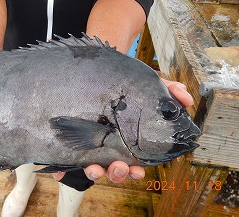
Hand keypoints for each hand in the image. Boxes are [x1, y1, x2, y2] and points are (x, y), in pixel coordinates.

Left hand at [53, 78, 193, 183]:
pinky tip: (59, 171)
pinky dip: (62, 170)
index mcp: (125, 141)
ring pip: (93, 168)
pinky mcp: (70, 143)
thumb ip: (167, 90)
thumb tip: (186, 99)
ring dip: (95, 172)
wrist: (94, 72)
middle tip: (119, 167)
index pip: (133, 162)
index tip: (138, 170)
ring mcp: (88, 146)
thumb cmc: (122, 83)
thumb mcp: (145, 83)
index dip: (136, 170)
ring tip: (95, 168)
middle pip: (114, 169)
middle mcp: (107, 146)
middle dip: (118, 173)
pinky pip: (65, 161)